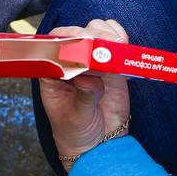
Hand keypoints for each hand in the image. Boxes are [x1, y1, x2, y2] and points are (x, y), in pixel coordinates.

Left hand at [39, 19, 131, 162]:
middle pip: (78, 33)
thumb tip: (87, 78)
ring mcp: (92, 60)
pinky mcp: (112, 63)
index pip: (55, 43)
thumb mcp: (77, 118)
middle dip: (90, 35)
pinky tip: (123, 47)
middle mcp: (71, 61)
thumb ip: (83, 97)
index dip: (67, 38)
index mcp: (53, 71)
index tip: (81, 43)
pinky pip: (115, 41)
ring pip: (96, 31)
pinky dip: (120, 37)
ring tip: (115, 48)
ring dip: (106, 34)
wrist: (99, 144)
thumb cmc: (76, 132)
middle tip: (103, 46)